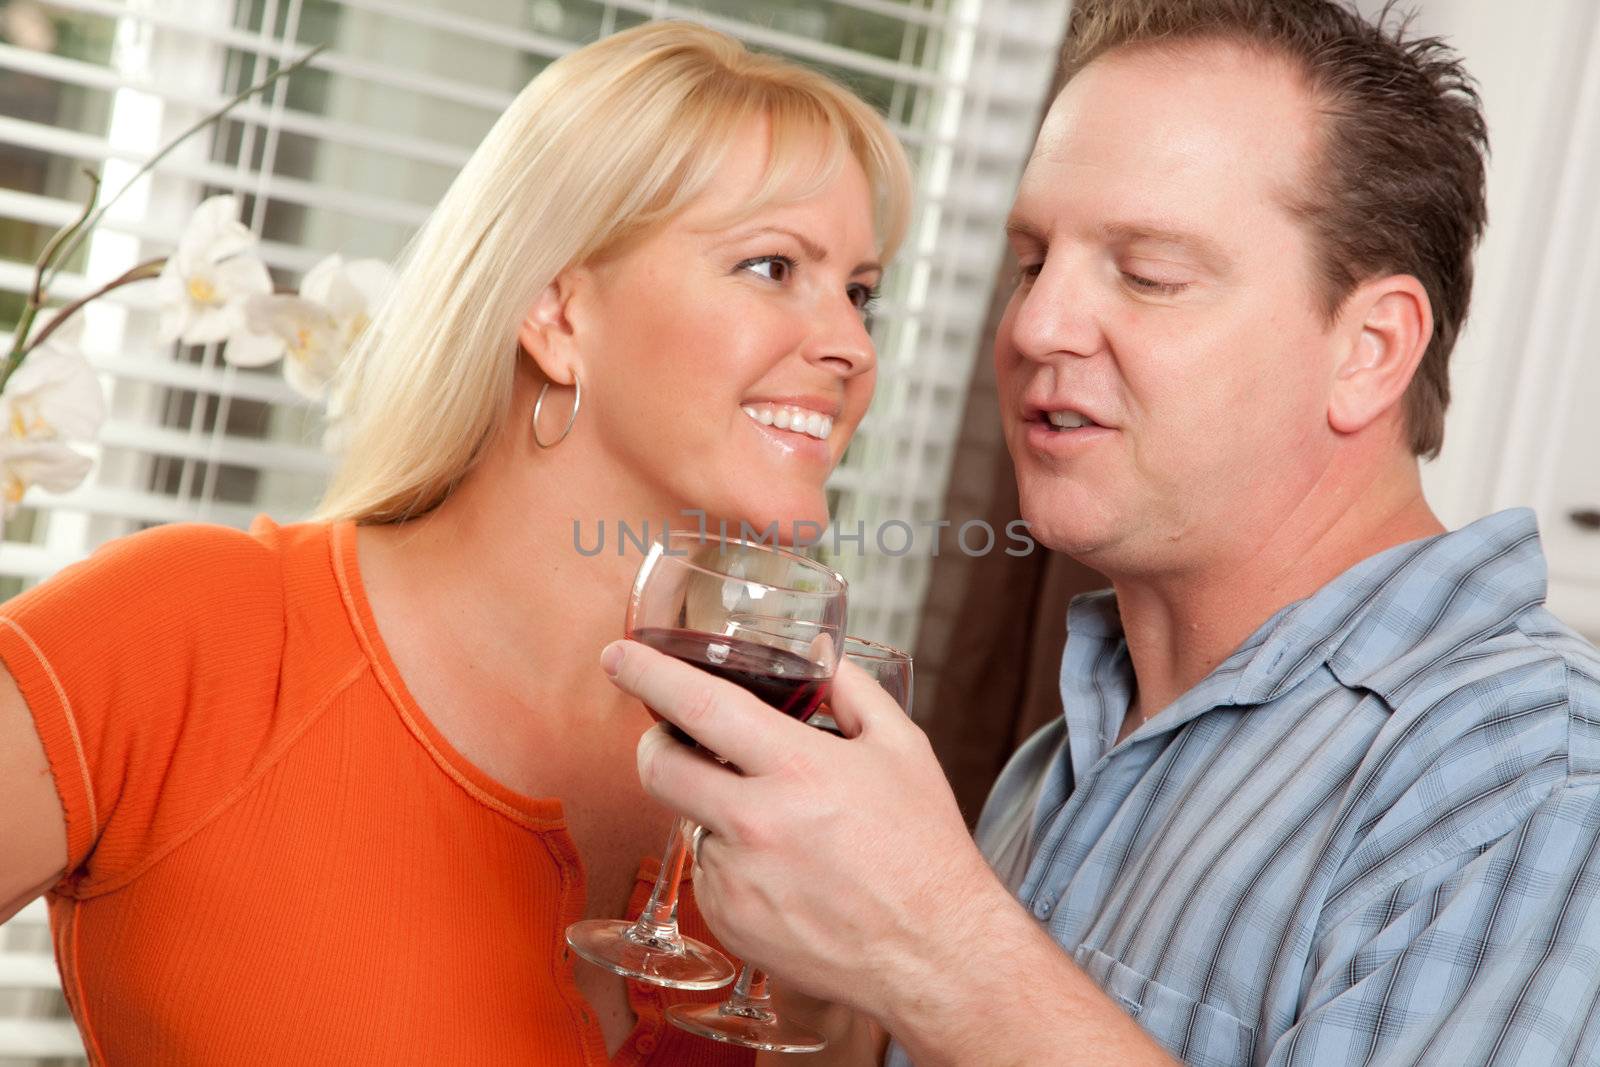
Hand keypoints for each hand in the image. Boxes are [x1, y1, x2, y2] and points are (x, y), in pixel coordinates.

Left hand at [600, 639, 1006, 1017]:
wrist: (935, 954)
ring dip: (713, 808)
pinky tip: (783, 869)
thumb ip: (852, 689)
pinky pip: (708, 872)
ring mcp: (736, 879)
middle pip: (657, 767)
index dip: (648, 674)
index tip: (617, 655)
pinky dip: (731, 860)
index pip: (699, 706)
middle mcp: (756, 824)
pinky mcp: (729, 922)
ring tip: (779, 825)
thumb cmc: (924, 849)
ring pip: (689, 820)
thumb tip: (817, 649)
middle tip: (676, 738)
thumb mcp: (903, 749)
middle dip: (655, 742)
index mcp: (798, 768)